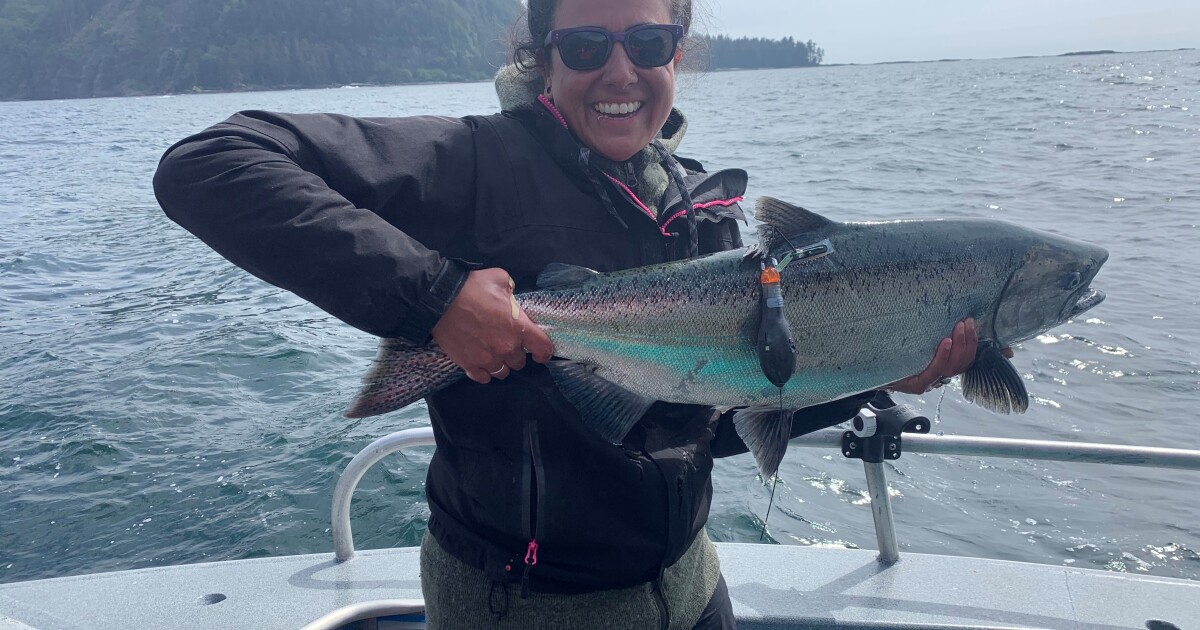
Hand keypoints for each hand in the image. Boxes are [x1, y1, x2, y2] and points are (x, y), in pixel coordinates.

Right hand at [431, 268, 554, 383]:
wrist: (441, 300)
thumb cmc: (472, 288)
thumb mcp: (500, 279)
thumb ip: (511, 290)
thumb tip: (510, 295)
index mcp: (519, 327)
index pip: (542, 348)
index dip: (543, 352)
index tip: (539, 354)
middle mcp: (506, 347)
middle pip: (520, 362)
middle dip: (516, 354)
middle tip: (507, 344)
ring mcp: (488, 358)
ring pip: (502, 372)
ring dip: (501, 365)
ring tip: (494, 355)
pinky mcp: (469, 364)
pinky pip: (483, 378)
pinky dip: (484, 373)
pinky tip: (481, 364)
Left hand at [887, 317, 1012, 394]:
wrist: (866, 365)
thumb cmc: (893, 349)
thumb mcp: (918, 335)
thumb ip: (934, 328)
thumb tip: (951, 311)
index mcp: (945, 363)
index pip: (973, 360)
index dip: (992, 355)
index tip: (1008, 349)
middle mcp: (940, 374)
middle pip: (966, 361)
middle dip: (972, 341)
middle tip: (969, 321)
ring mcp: (930, 380)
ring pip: (955, 366)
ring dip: (960, 344)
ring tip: (960, 326)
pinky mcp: (917, 383)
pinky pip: (935, 369)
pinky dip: (943, 355)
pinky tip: (944, 342)